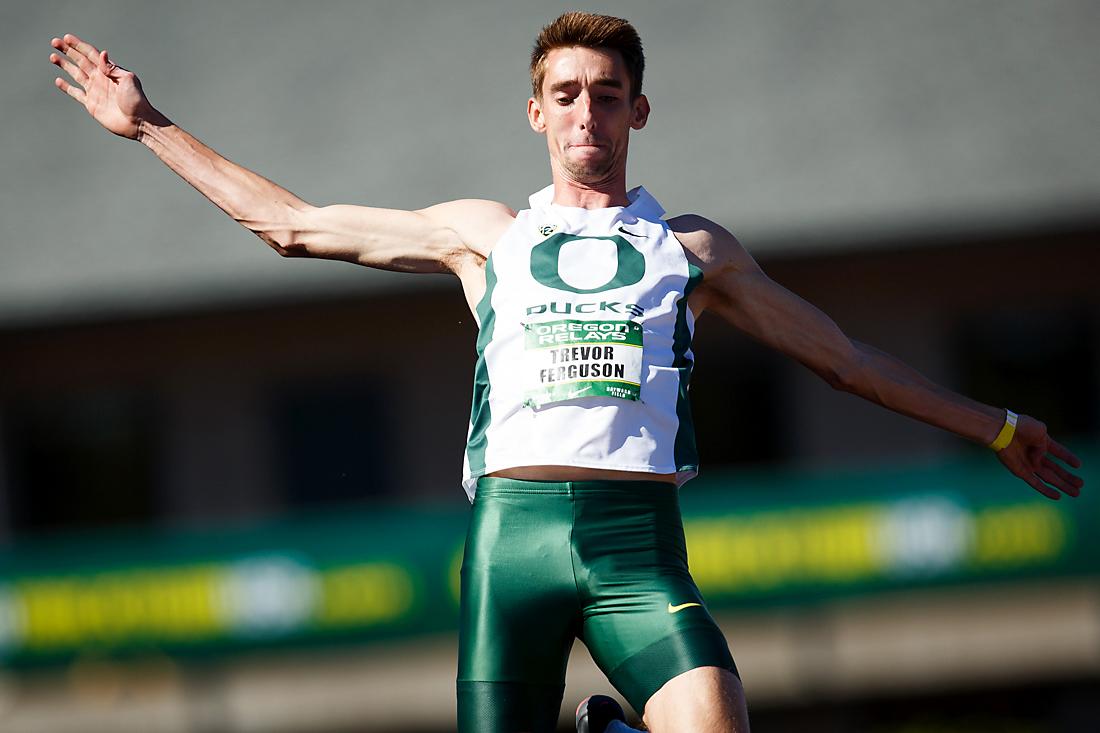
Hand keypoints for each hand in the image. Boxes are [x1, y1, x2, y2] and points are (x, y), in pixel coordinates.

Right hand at [50, 33, 164, 139]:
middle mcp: (100, 79)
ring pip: (76, 74)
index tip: (67, 37)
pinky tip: (59, 80)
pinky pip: (76, 93)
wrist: (138, 122)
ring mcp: (95, 91)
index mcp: (109, 71)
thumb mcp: (128, 80)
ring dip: (65, 65)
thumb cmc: (136, 100)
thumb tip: (102, 54)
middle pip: (81, 61)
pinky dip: (67, 87)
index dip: (79, 46)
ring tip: (53, 57)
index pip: (91, 54)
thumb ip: (112, 68)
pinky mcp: (91, 104)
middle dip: (68, 51)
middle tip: (55, 42)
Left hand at [996, 413, 1083, 499]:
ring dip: (1062, 485)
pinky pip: (1035, 483)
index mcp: (1041, 441)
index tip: (1079, 465)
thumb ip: (1044, 448)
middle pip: (1055, 469)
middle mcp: (1035, 454)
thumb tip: (1039, 461)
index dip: (1068, 457)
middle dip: (1068, 477)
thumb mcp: (1040, 432)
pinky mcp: (1020, 471)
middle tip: (1080, 484)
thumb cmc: (1020, 427)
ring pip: (1049, 478)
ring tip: (1076, 493)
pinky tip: (1057, 496)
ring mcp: (1028, 464)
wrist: (1002, 430)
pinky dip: (1046, 490)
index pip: (1058, 451)